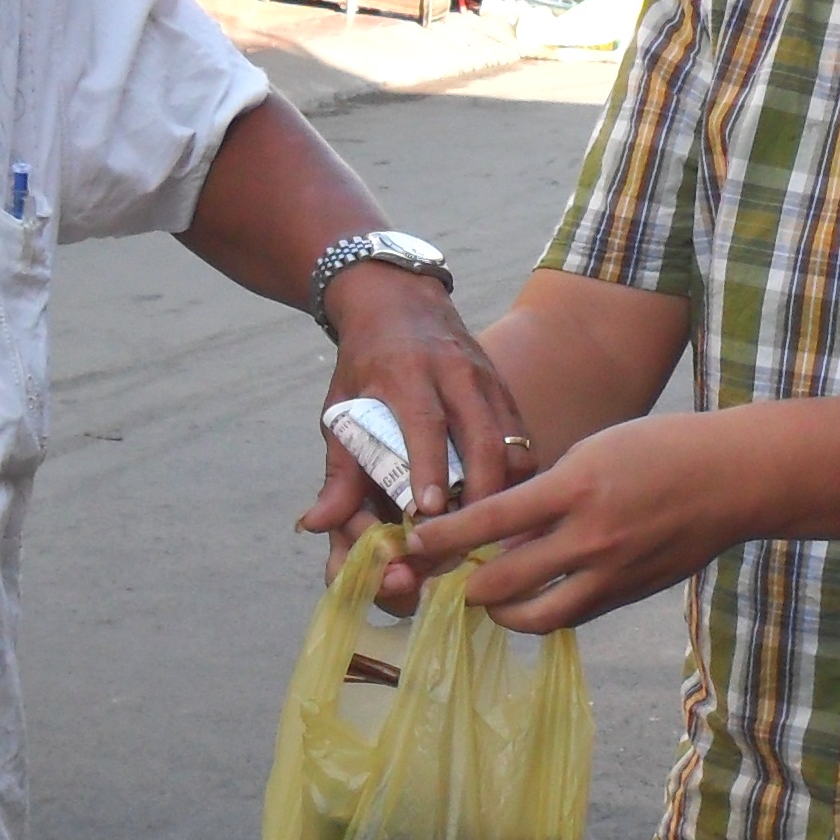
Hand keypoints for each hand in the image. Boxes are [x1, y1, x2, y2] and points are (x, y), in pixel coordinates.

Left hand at [299, 262, 535, 561]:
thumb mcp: (340, 407)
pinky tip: (504, 509)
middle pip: (481, 438)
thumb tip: (316, 524)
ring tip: (487, 533)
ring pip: (511, 442)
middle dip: (479, 493)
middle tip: (465, 539)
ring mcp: (487, 380)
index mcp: (406, 372)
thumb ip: (338, 469)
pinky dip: (516, 479)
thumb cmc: (364, 363)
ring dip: (504, 492)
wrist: (398, 299)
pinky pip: (522, 440)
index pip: (424, 424)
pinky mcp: (506, 390)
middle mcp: (454, 372)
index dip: (430, 469)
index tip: (431, 512)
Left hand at [400, 407, 753, 632]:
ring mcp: (612, 573)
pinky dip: (543, 611)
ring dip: (500, 612)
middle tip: (444, 577)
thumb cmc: (660, 450)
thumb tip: (497, 535)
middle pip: (501, 583)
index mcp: (575, 487)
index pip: (489, 522)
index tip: (413, 542)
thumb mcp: (594, 451)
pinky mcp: (628, 595)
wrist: (733, 480)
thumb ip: (545, 494)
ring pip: (534, 616)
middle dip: (463, 585)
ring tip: (487, 598)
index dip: (442, 539)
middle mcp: (590, 537)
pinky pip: (571, 615)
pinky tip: (533, 598)